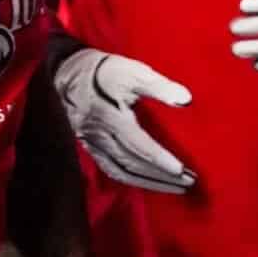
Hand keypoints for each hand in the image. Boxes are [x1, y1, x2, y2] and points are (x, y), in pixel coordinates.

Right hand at [54, 47, 194, 193]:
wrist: (68, 72)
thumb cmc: (104, 70)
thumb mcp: (132, 71)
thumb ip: (159, 86)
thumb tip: (186, 99)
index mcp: (110, 116)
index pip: (137, 144)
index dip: (159, 159)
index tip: (181, 170)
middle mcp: (98, 134)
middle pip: (132, 163)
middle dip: (162, 176)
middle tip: (189, 182)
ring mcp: (92, 143)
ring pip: (122, 171)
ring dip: (150, 182)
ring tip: (177, 187)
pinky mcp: (90, 147)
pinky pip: (111, 169)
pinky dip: (132, 179)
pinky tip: (150, 182)